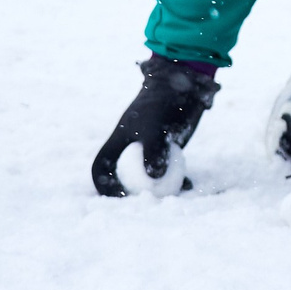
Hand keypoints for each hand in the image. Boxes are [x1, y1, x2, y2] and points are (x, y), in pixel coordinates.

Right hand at [91, 55, 219, 196]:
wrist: (184, 85)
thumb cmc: (161, 104)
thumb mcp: (153, 127)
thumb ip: (152, 151)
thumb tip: (155, 178)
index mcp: (119, 140)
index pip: (101, 165)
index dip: (103, 183)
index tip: (117, 196)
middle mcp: (133, 147)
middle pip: (126, 176)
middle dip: (134, 192)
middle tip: (147, 203)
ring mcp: (152, 148)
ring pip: (150, 176)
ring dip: (160, 189)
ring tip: (172, 196)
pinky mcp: (170, 148)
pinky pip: (171, 170)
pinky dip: (178, 179)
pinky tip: (189, 185)